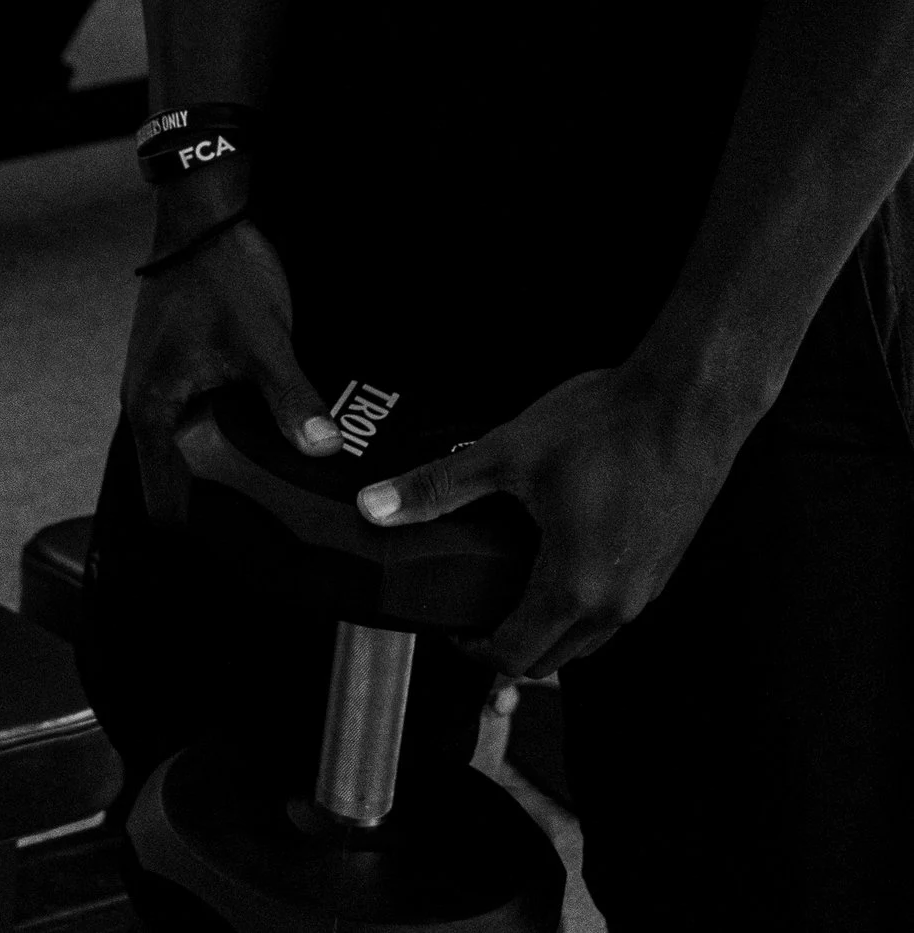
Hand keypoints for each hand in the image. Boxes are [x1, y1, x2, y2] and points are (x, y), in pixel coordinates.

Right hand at [121, 216, 342, 522]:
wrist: (205, 215)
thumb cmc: (220, 274)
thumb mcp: (264, 341)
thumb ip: (291, 400)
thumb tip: (324, 451)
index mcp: (153, 409)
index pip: (164, 501)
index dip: (200, 532)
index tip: (247, 550)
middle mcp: (150, 403)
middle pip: (181, 481)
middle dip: (226, 505)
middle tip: (281, 528)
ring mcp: (165, 384)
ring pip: (196, 450)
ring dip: (232, 468)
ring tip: (285, 490)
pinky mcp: (184, 368)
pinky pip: (204, 421)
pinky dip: (234, 437)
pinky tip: (275, 440)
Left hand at [355, 363, 743, 678]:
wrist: (686, 402)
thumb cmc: (605, 426)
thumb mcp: (507, 453)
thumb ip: (438, 488)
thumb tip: (376, 508)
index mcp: (575, 588)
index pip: (516, 656)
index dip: (474, 652)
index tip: (450, 629)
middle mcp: (617, 605)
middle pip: (553, 659)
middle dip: (509, 647)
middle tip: (475, 612)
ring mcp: (647, 589)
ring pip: (588, 639)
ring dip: (548, 630)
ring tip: (512, 588)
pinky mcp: (664, 566)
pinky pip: (615, 610)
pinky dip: (581, 605)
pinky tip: (561, 559)